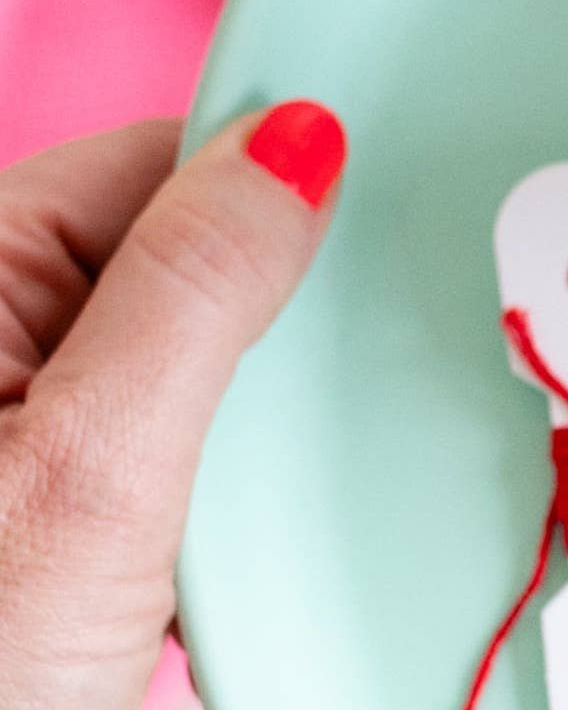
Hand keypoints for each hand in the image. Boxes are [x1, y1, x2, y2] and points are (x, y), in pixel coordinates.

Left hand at [0, 104, 343, 709]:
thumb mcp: (97, 474)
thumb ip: (199, 290)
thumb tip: (300, 134)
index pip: (154, 164)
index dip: (275, 201)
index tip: (389, 263)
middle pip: (176, 262)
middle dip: (272, 339)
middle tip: (334, 424)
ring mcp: (8, 442)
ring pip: (184, 374)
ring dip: (249, 440)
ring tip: (268, 522)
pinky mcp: (33, 530)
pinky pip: (162, 465)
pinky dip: (214, 507)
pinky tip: (227, 575)